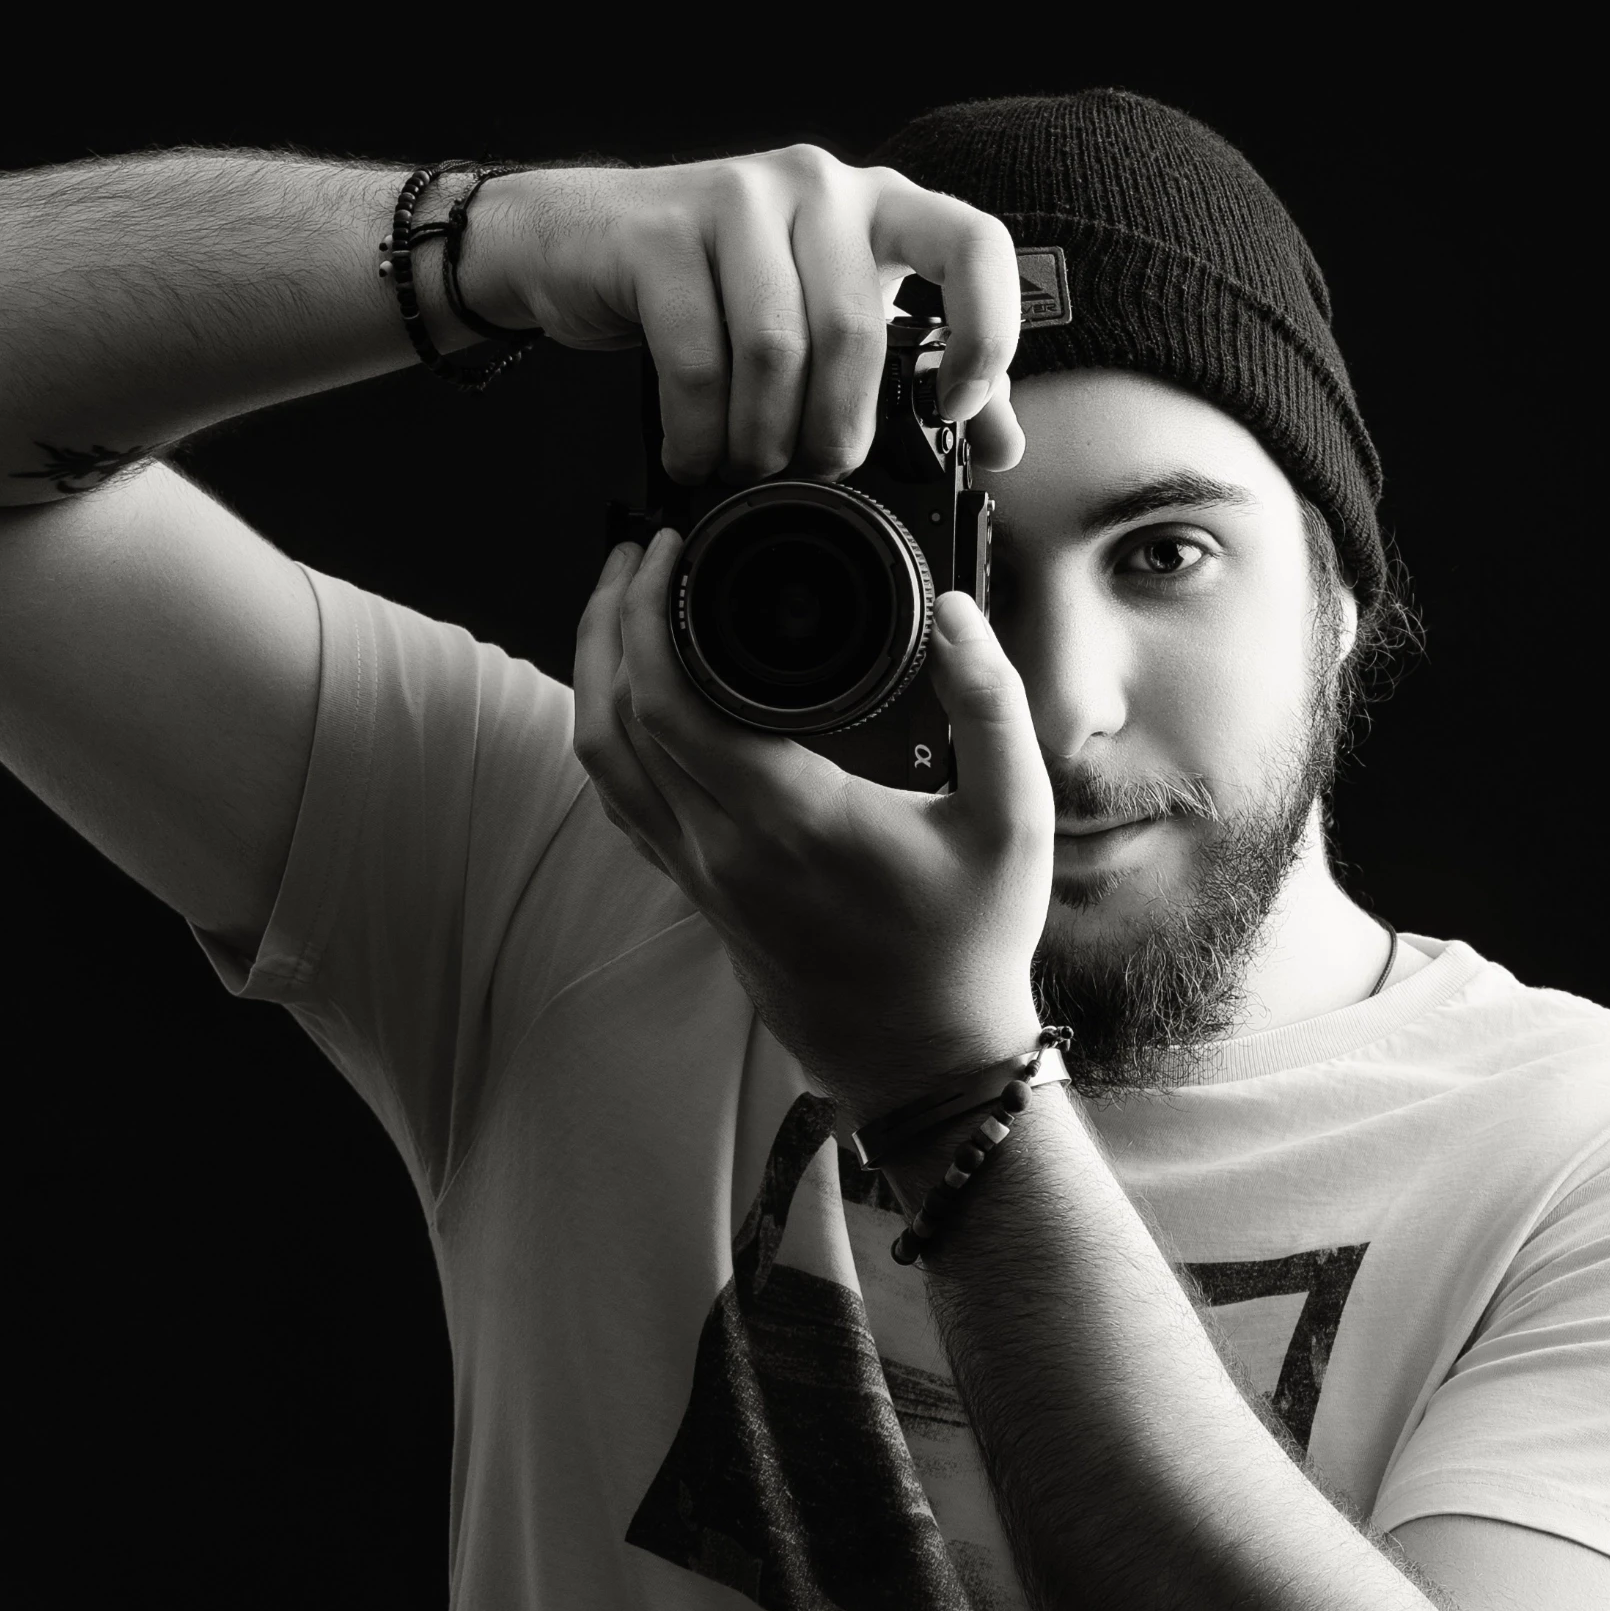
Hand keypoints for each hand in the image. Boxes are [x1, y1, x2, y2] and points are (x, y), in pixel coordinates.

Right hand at [465, 145, 1026, 479]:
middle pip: (857, 330)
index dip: (988, 332)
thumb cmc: (714, 287)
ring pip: (777, 350)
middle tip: (815, 473)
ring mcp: (738, 198)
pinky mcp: (663, 230)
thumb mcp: (822, 317)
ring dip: (762, 437)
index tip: (957, 408)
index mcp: (877, 205)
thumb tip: (1002, 441)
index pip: (974, 244)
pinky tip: (693, 454)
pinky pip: (699, 357)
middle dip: (838, 428)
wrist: (576, 240)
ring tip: (746, 468)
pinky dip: (699, 430)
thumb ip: (913, 369)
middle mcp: (818, 186)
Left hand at [573, 528, 1054, 1122]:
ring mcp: (701, 877)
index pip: (670, 703)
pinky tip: (638, 696)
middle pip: (610, 721)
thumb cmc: (971, 943)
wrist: (927, 1060)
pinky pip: (624, 803)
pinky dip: (611, 735)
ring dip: (595, 677)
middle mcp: (723, 850)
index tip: (667, 550)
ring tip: (620, 608)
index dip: (644, 613)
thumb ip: (990, 704)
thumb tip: (956, 613)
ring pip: (601, 765)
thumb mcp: (1014, 818)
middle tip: (633, 555)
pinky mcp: (700, 895)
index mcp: (788, 820)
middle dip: (606, 622)